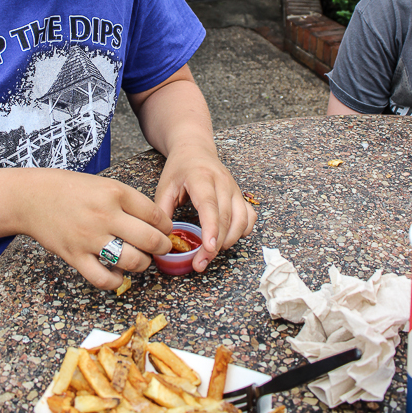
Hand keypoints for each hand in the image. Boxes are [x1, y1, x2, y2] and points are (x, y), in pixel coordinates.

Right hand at [16, 168, 172, 290]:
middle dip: (162, 247)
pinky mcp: (75, 256)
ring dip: (143, 264)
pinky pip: (104, 279)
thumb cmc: (70, 189)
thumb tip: (155, 224)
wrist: (32, 197)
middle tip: (161, 247)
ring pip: (132, 261)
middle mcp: (105, 215)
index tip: (166, 230)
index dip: (166, 226)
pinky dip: (117, 280)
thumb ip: (128, 202)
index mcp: (115, 193)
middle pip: (149, 239)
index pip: (155, 215)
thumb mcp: (104, 185)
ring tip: (141, 259)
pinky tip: (119, 273)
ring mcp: (89, 238)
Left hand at [154, 143, 255, 272]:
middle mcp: (222, 182)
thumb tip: (162, 238)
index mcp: (201, 177)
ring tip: (211, 252)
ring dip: (229, 240)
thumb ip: (162, 211)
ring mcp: (234, 188)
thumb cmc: (179, 168)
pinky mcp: (240, 195)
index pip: (209, 205)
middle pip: (226, 217)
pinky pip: (249, 216)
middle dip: (215, 245)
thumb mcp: (164, 186)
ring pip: (241, 219)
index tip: (209, 249)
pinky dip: (242, 231)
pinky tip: (228, 238)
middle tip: (200, 264)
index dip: (211, 228)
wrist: (195, 149)